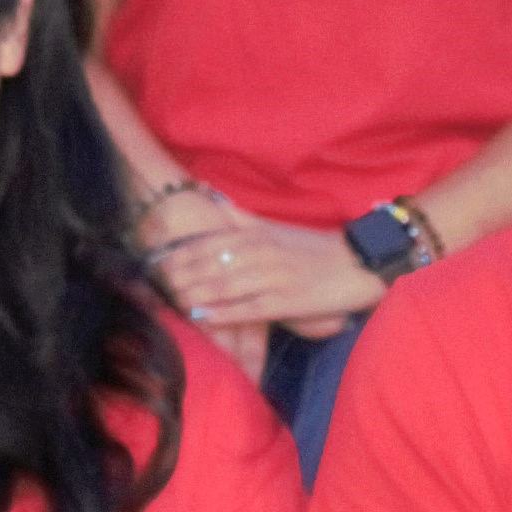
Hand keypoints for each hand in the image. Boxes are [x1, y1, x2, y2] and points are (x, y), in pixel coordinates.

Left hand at [149, 209, 379, 332]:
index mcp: (257, 234)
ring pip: (225, 286)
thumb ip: (238, 215)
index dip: (181, 253)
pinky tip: (203, 317)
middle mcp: (261, 253)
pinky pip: (248, 309)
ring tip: (172, 299)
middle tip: (156, 283)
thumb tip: (207, 194)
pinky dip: (223, 313)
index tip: (156, 261)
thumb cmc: (311, 247)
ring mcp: (273, 279)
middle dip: (181, 275)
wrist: (356, 264)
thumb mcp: (273, 227)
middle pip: (211, 264)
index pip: (209, 242)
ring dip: (196, 293)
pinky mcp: (286, 303)